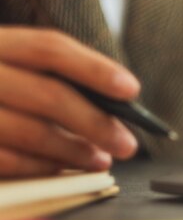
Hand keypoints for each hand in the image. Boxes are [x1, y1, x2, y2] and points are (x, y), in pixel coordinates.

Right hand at [0, 27, 139, 176]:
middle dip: (97, 122)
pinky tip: (62, 171)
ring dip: (74, 151)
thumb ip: (48, 79)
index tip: (132, 89)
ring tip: (101, 161)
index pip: (50, 48)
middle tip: (128, 144)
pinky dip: (40, 167)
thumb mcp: (8, 69)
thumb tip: (111, 105)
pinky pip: (6, 159)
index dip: (95, 68)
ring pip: (30, 131)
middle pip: (49, 93)